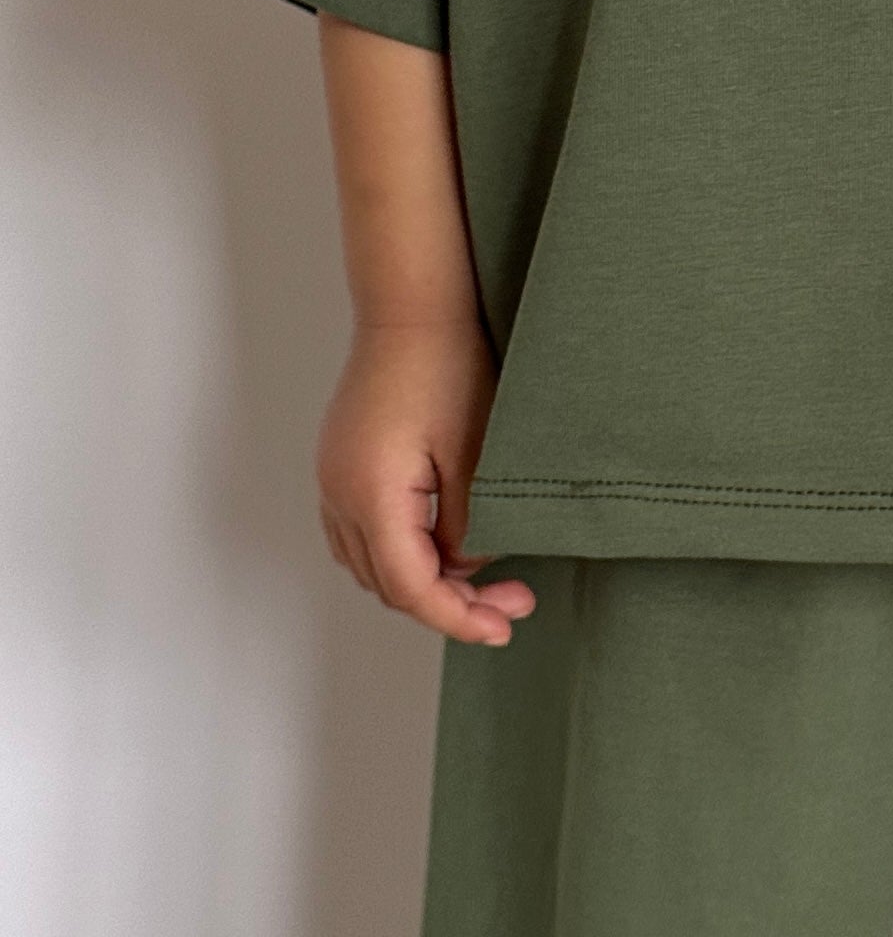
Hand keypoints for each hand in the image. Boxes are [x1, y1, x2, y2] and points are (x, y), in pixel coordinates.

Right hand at [316, 319, 534, 644]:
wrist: (412, 309)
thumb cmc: (448, 366)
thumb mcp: (477, 455)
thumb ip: (471, 525)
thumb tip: (468, 568)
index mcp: (372, 494)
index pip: (411, 587)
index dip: (458, 618)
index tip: (503, 627)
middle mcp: (339, 494)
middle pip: (389, 585)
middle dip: (452, 603)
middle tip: (515, 601)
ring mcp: (333, 481)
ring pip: (373, 566)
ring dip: (426, 583)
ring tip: (487, 580)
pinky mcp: (341, 468)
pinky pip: (363, 537)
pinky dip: (403, 557)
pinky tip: (448, 550)